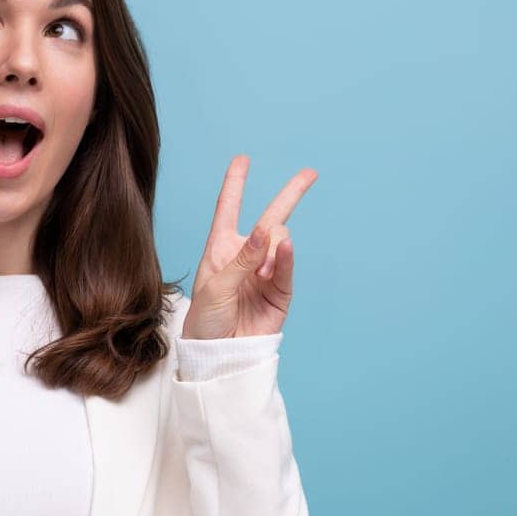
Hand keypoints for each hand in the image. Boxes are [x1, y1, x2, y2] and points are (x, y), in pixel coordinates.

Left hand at [182, 155, 316, 338]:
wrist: (218, 356)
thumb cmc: (205, 321)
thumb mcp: (216, 287)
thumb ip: (242, 258)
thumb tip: (269, 231)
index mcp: (220, 249)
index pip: (228, 209)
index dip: (235, 183)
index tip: (243, 159)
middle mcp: (245, 255)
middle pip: (270, 217)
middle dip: (290, 195)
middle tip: (310, 174)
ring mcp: (265, 271)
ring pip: (279, 241)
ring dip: (270, 251)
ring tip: (257, 278)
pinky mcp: (280, 290)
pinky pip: (287, 265)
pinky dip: (285, 256)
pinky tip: (283, 249)